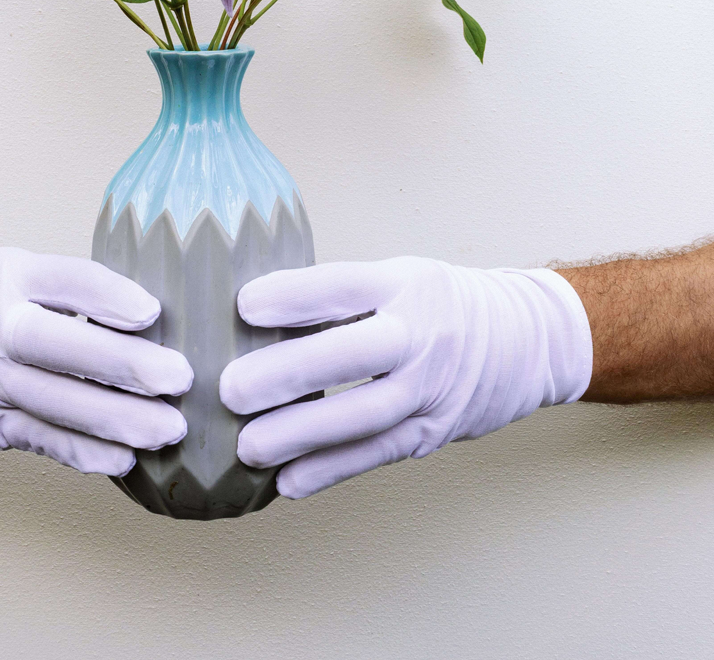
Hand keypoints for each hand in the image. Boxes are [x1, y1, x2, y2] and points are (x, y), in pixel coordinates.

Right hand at [0, 248, 192, 475]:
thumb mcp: (16, 272)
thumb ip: (73, 288)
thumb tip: (156, 315)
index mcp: (8, 276)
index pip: (67, 281)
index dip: (111, 297)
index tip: (154, 312)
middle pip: (64, 347)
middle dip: (126, 366)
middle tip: (180, 378)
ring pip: (61, 405)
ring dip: (120, 420)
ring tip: (171, 428)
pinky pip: (46, 441)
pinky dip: (87, 453)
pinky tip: (127, 458)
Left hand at [219, 257, 591, 498]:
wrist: (526, 339)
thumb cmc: (440, 303)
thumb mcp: (399, 276)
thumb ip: (339, 295)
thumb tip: (252, 316)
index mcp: (403, 284)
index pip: (344, 286)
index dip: (295, 295)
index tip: (244, 305)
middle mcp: (419, 334)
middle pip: (351, 354)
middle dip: (289, 373)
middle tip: (231, 389)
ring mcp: (429, 388)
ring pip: (361, 415)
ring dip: (300, 434)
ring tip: (248, 446)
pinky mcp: (432, 431)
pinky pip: (376, 453)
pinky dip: (330, 469)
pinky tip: (288, 480)